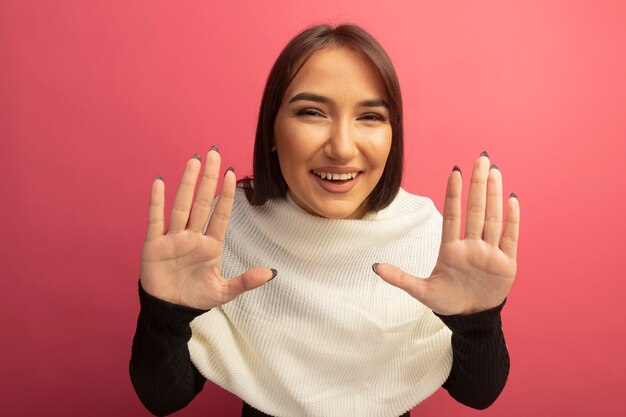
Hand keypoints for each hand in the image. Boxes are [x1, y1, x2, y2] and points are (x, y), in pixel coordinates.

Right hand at [139, 148, 274, 309]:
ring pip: (181, 206)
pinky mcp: (154, 245)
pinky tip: (161, 182)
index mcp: (210, 245)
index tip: (232, 173)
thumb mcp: (224, 292)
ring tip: (194, 162)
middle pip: (202, 202)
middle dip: (208, 179)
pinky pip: (155, 220)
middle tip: (214, 153)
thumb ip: (246, 282)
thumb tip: (271, 273)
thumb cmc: (195, 297)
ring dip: (187, 184)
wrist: (169, 310)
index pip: (220, 214)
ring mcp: (173, 239)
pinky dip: (157, 202)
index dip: (226, 195)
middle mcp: (192, 237)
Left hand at [374, 152, 519, 314]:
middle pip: (475, 210)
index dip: (454, 194)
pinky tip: (512, 200)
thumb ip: (400, 279)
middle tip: (481, 158)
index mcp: (451, 250)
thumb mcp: (421, 292)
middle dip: (478, 184)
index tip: (454, 172)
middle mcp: (471, 246)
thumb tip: (375, 267)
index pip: (452, 216)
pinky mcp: (506, 264)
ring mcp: (489, 253)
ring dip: (494, 195)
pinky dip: (512, 220)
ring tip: (494, 172)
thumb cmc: (446, 300)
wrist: (471, 317)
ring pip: (493, 219)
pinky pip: (510, 238)